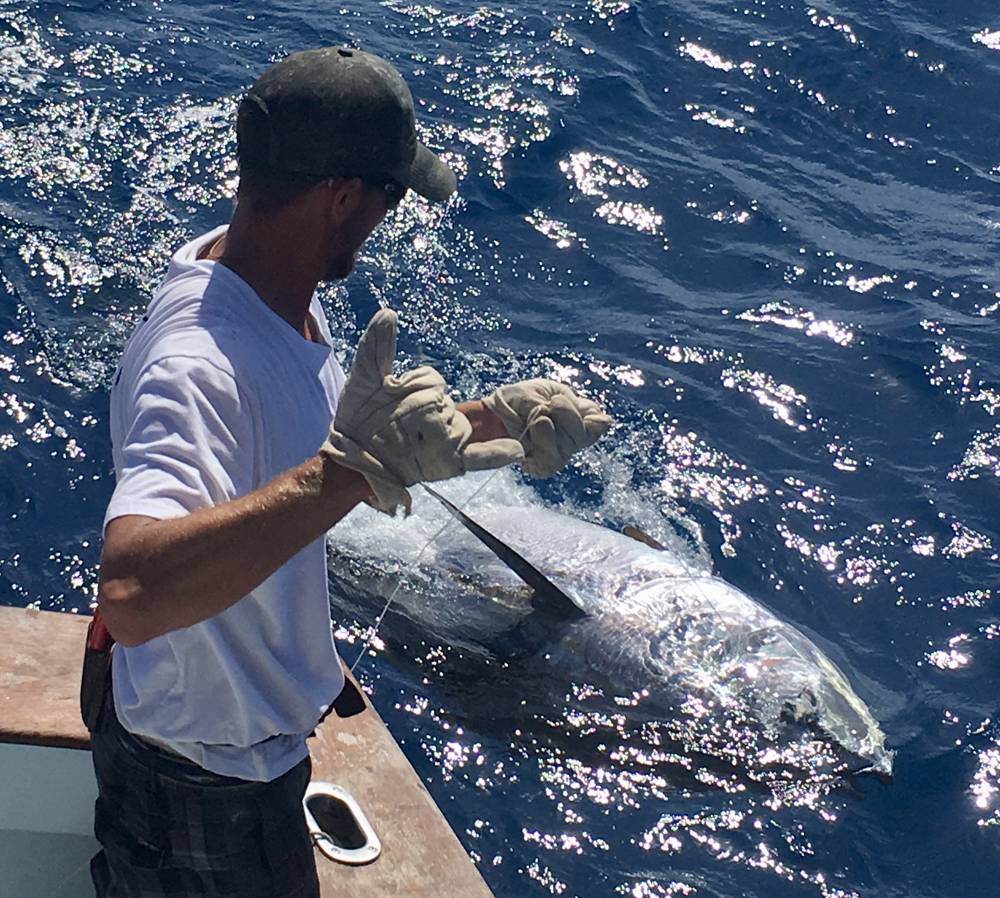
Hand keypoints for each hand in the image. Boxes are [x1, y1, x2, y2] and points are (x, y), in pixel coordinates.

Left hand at [321, 310, 523, 514]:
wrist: (349, 458)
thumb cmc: (357, 419)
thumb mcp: (365, 379)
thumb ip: (377, 346)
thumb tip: (388, 312)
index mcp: (426, 391)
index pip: (432, 381)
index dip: (410, 388)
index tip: (389, 397)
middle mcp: (441, 414)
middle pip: (444, 404)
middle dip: (418, 414)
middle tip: (390, 427)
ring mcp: (449, 440)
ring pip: (456, 428)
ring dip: (434, 435)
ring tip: (405, 443)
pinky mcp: (450, 464)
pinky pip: (480, 458)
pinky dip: (499, 453)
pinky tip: (516, 450)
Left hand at [482, 379, 612, 477]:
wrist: (489, 415)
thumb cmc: (514, 400)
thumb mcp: (542, 392)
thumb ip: (571, 405)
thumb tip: (606, 422)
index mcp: (575, 415)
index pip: (599, 423)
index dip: (588, 415)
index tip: (560, 402)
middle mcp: (570, 437)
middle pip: (585, 435)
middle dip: (566, 416)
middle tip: (547, 406)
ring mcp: (558, 453)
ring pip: (569, 448)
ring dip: (549, 429)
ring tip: (534, 419)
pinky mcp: (543, 466)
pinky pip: (552, 462)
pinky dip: (541, 443)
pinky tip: (529, 436)